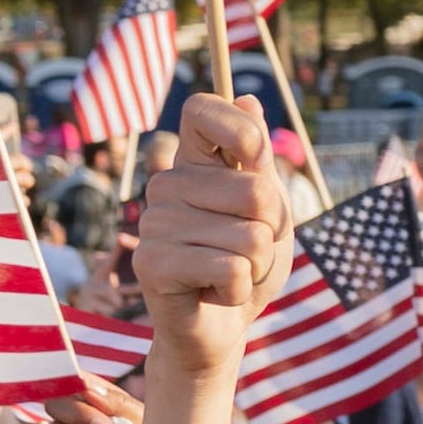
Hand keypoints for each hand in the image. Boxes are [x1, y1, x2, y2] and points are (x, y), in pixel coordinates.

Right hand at [135, 93, 291, 378]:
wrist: (222, 326)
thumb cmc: (247, 262)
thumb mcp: (269, 208)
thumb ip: (259, 160)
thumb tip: (247, 97)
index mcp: (193, 163)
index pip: (203, 108)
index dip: (241, 131)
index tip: (255, 160)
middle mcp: (166, 185)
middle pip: (257, 191)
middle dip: (272, 231)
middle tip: (247, 249)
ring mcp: (153, 222)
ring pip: (250, 237)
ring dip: (257, 265)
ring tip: (231, 272)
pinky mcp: (150, 263)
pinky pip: (231, 269)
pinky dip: (241, 288)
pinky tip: (217, 292)